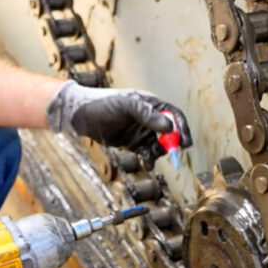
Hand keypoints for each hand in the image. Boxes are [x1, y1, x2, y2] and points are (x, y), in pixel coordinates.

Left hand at [46, 81, 191, 168]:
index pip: (174, 115)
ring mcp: (141, 130)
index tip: (186, 143)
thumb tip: (169, 127)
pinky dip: (150, 159)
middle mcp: (149, 117)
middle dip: (173, 143)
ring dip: (160, 152)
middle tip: (174, 154)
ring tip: (151, 155)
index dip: (182, 128)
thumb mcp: (126, 106)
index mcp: (151, 104)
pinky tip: (147, 163)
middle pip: (170, 132)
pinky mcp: (133, 143)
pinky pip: (147, 152)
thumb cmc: (103, 104)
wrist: (82, 116)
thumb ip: (147, 115)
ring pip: (160, 145)